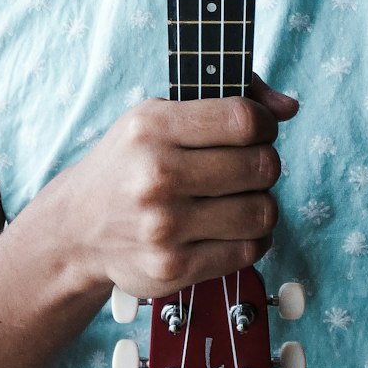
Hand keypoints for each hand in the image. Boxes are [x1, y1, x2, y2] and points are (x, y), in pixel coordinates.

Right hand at [60, 75, 297, 297]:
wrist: (79, 228)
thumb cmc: (131, 161)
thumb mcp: (160, 113)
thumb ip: (227, 99)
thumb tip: (289, 107)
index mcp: (153, 128)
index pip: (243, 120)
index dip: (266, 123)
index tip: (260, 129)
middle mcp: (157, 176)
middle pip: (261, 166)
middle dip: (265, 162)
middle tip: (248, 165)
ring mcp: (165, 227)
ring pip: (263, 212)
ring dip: (262, 202)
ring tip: (240, 197)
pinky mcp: (174, 268)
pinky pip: (248, 250)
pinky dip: (251, 237)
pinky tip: (231, 226)